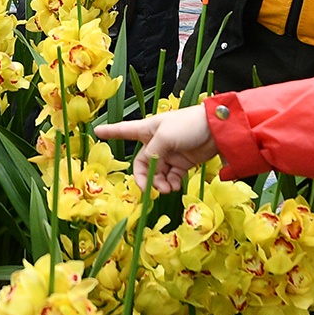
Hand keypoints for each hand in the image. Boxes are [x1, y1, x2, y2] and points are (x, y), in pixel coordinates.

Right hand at [97, 105, 217, 193]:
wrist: (217, 130)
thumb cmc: (187, 125)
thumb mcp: (164, 136)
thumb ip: (152, 153)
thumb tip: (148, 169)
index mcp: (147, 130)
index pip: (124, 130)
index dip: (111, 132)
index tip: (97, 131)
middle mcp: (156, 142)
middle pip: (142, 164)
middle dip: (145, 178)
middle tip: (151, 189)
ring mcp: (169, 153)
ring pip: (157, 173)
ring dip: (160, 184)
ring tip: (168, 189)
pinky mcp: (183, 162)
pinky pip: (171, 177)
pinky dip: (172, 184)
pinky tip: (175, 186)